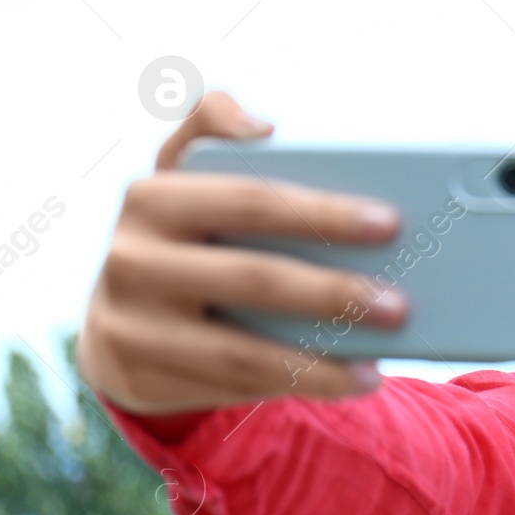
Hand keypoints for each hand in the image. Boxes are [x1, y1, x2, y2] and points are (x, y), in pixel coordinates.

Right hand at [76, 92, 409, 414]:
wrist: (115, 324)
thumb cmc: (181, 237)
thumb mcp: (185, 177)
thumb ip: (212, 126)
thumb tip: (261, 126)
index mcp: (153, 198)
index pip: (252, 201)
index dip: (322, 212)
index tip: (389, 223)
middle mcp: (131, 261)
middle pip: (254, 278)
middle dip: (334, 292)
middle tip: (399, 304)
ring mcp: (130, 327)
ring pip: (241, 351)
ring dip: (321, 361)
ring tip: (380, 364)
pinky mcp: (140, 380)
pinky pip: (233, 388)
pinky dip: (298, 386)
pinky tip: (351, 380)